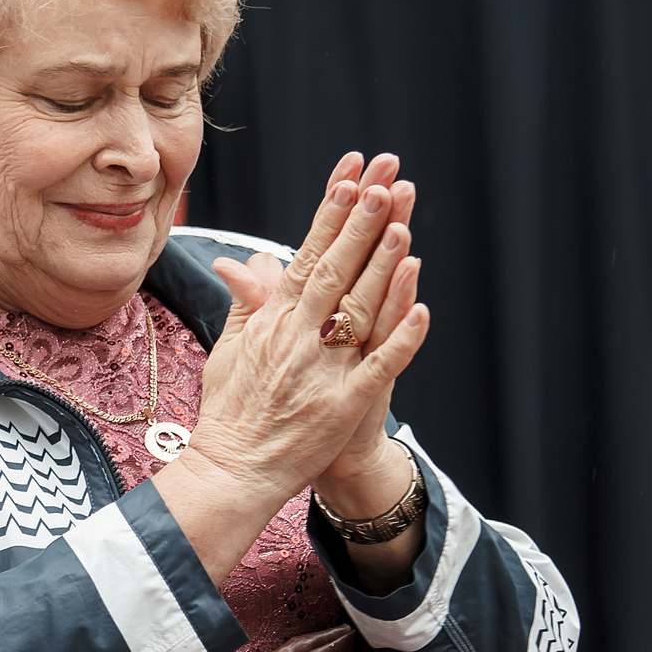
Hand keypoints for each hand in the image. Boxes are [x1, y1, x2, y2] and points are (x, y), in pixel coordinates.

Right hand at [177, 149, 427, 509]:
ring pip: (359, 309)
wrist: (232, 472)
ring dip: (382, 267)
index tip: (350, 178)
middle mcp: (296, 339)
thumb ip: (248, 302)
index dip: (330, 216)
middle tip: (384, 181)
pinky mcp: (343, 406)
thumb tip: (250, 259)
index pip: (305, 256)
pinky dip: (401, 338)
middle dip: (361, 224)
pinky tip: (422, 308)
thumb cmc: (231, 413)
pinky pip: (379, 367)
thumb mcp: (230, 350)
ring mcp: (322, 371)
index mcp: (272, 323)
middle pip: (335, 271)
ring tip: (403, 225)